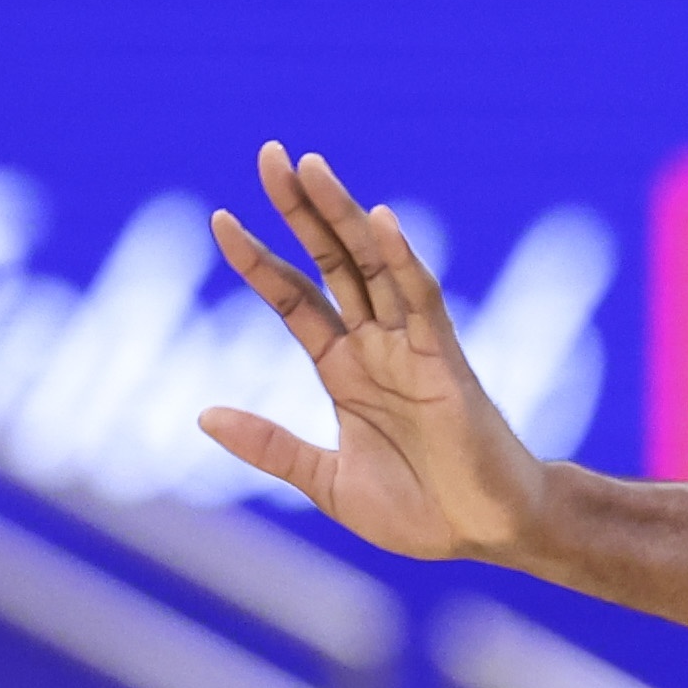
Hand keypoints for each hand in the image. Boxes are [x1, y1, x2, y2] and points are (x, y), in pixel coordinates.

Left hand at [198, 144, 551, 562]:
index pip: (293, 299)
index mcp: (344, 370)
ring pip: (372, 265)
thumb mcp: (328, 483)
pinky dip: (403, 259)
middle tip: (270, 153)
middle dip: (300, 208)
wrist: (485, 535)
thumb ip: (271, 448)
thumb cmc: (420, 512)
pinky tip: (380, 221)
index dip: (258, 260)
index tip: (218, 218)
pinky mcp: (447, 360)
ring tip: (310, 166)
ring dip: (342, 215)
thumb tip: (202, 415)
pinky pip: (423, 299)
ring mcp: (411, 347)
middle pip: (331, 261)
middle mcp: (375, 346)